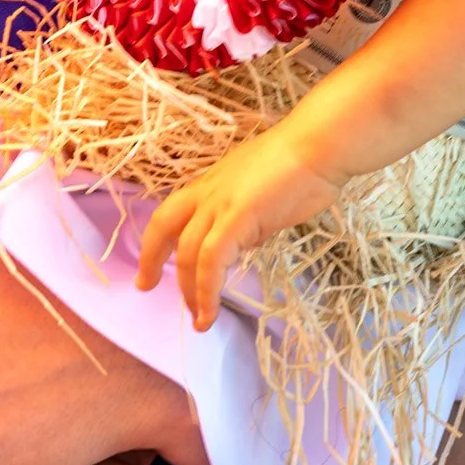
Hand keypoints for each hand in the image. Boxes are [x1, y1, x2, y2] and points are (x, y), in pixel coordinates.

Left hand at [136, 120, 346, 331]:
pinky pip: (213, 261)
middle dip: (152, 262)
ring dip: (189, 290)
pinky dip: (208, 291)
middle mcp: (207, 193)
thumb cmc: (301, 164)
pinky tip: (211, 310)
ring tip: (199, 319)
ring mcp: (220, 204)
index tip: (149, 264)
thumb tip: (246, 239)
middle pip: (163, 229)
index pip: (171, 214)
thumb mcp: (260, 193)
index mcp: (210, 185)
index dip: (155, 240)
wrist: (318, 146)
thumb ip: (247, 216)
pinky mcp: (237, 217)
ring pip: (188, 252)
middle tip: (147, 288)